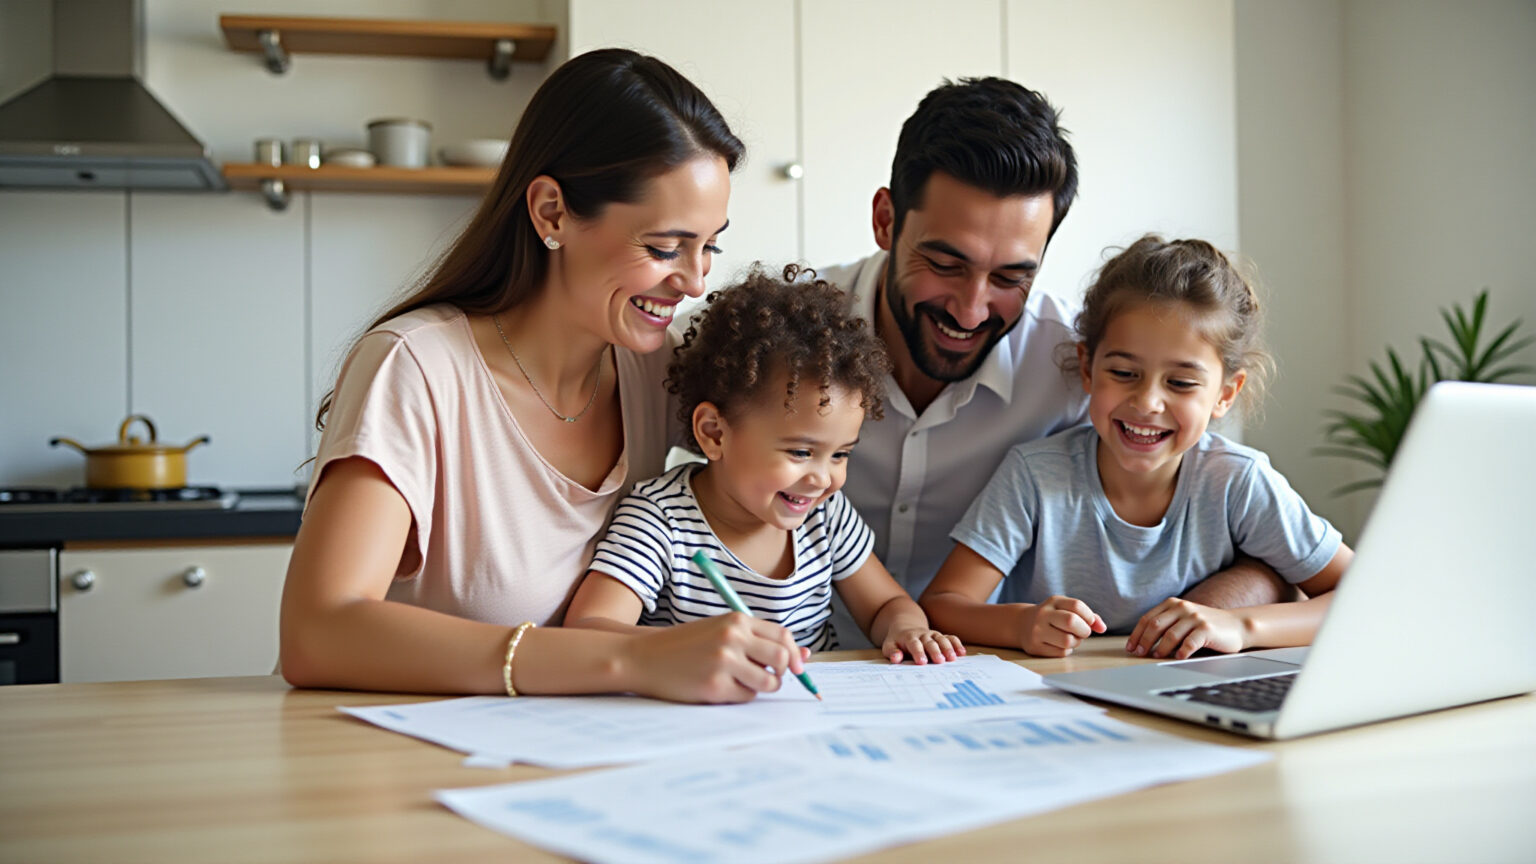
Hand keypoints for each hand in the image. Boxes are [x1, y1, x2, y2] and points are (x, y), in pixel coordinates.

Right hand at [623, 613, 807, 702]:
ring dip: (762, 687)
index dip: (793, 653)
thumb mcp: (720, 631)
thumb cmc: (686, 645)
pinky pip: (747, 697)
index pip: (782, 635)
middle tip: (768, 677)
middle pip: (781, 658)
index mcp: (736, 620)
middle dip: (782, 672)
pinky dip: (741, 696)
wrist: (645, 657)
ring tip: (741, 682)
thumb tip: (804, 655)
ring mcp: (724, 662)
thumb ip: (757, 640)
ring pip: (768, 682)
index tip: (794, 666)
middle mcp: (733, 637)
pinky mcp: (715, 686)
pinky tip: (721, 688)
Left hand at [883, 628, 965, 664]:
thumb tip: (896, 658)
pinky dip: (956, 644)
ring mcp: (933, 635)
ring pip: (941, 639)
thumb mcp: (889, 646)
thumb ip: (892, 652)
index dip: (918, 652)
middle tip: (939, 661)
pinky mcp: (940, 637)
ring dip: (948, 648)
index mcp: (909, 637)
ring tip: (952, 658)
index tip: (922, 662)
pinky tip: (962, 653)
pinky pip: (950, 638)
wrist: (905, 628)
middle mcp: (923, 635)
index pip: (914, 644)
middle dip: (935, 651)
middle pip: (930, 642)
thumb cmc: (897, 642)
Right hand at [1017, 595, 1104, 656]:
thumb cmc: (1052, 617)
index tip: (1089, 622)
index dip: (1089, 616)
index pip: (1077, 605)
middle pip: (1071, 622)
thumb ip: (1087, 616)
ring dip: (1075, 642)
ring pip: (1067, 641)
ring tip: (1070, 638)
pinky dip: (1066, 650)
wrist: (1021, 624)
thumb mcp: (1066, 609)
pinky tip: (1059, 644)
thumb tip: (1102, 628)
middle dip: (1084, 630)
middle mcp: (1043, 614)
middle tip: (1082, 632)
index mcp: (1054, 601)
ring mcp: (1037, 631)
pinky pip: (1060, 652)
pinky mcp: (1035, 647)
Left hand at [1127, 598, 1247, 658]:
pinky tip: (1177, 658)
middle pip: (1155, 625)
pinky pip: (1189, 643)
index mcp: (1173, 604)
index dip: (1137, 634)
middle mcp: (1182, 607)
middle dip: (1144, 641)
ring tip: (1156, 657)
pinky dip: (1181, 652)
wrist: (1236, 625)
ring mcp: (1195, 618)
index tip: (1131, 647)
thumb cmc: (1205, 626)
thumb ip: (1166, 624)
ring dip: (1160, 648)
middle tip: (1139, 654)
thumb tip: (1141, 642)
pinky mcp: (1207, 629)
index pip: (1148, 619)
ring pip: (1170, 635)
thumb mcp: (1183, 619)